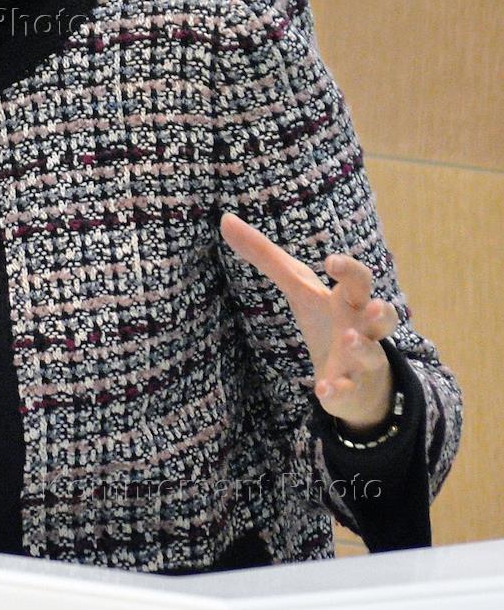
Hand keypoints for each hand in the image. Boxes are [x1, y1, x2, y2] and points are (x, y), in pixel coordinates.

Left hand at [219, 212, 397, 432]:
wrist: (352, 373)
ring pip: (371, 355)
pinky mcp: (351, 388)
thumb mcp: (296, 286)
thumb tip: (225, 219)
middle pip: (384, 316)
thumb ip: (264, 255)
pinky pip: (348, 391)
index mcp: (349, 299)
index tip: (331, 262)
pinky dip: (338, 390)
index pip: (358, 279)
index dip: (348, 269)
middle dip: (382, 310)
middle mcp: (363, 327)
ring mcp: (362, 360)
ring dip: (362, 347)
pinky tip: (323, 389)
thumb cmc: (325, 318)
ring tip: (349, 339)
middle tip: (376, 305)